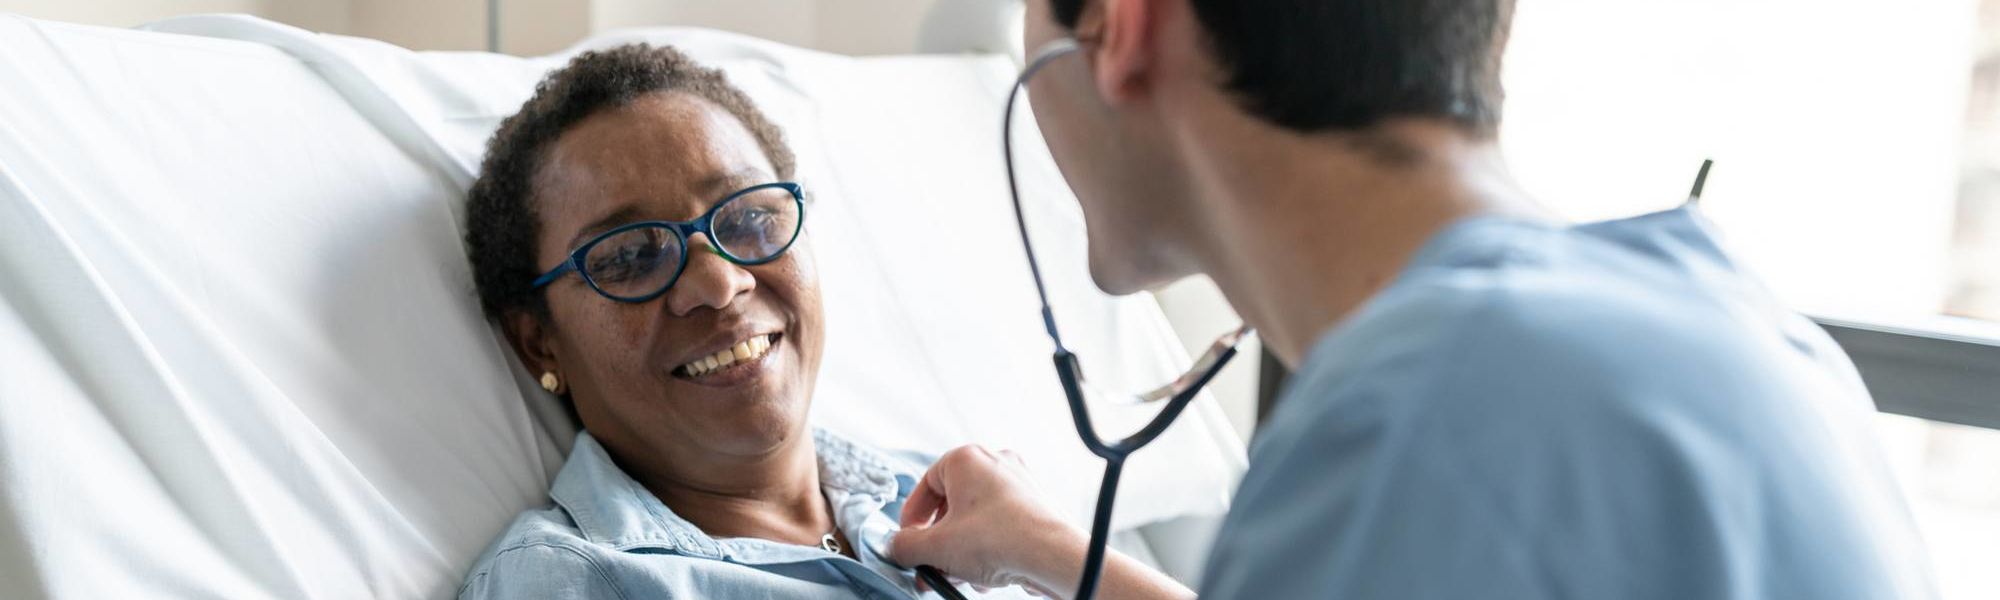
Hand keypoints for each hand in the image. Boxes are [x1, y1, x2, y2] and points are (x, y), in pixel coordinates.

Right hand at [888, 445, 1086, 598]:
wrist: (1051, 555)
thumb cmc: (998, 539)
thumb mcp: (936, 548)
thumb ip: (905, 546)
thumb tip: (897, 547)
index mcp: (966, 459)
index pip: (925, 484)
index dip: (912, 517)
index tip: (909, 540)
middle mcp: (994, 463)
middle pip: (951, 504)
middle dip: (938, 541)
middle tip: (930, 564)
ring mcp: (1018, 483)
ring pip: (975, 519)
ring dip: (961, 550)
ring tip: (958, 576)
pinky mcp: (1034, 506)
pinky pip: (999, 526)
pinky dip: (987, 549)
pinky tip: (984, 576)